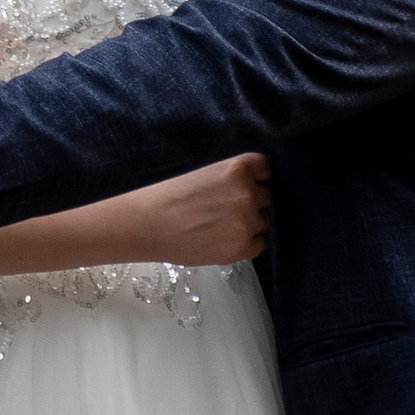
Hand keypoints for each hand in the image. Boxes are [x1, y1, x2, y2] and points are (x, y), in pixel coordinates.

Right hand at [134, 153, 271, 266]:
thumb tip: (254, 185)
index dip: (259, 177)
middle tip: (225, 209)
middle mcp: (247, 193)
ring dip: (248, 224)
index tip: (252, 183)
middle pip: (267, 197)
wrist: (147, 224)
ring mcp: (246, 221)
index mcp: (237, 168)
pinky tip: (221, 240)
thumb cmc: (167, 196)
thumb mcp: (204, 171)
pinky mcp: (241, 246)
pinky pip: (258, 244)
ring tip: (219, 226)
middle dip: (252, 202)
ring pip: (262, 221)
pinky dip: (245, 244)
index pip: (267, 169)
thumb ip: (232, 176)